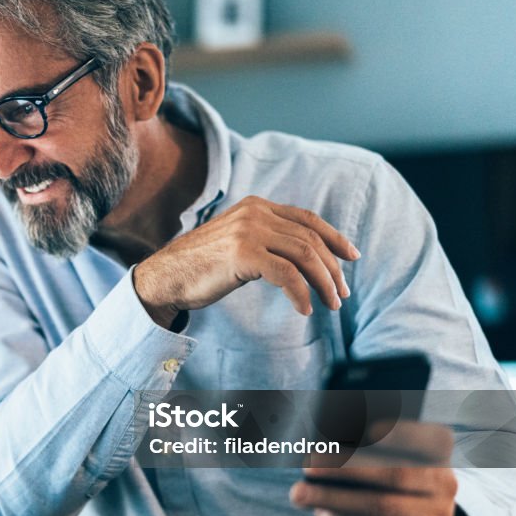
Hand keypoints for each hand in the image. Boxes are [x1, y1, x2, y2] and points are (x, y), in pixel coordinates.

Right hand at [133, 196, 359, 326]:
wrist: (164, 277)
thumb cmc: (199, 267)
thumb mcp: (237, 243)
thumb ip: (265, 240)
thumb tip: (303, 258)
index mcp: (256, 206)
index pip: (307, 219)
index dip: (334, 237)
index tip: (351, 257)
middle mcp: (255, 213)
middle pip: (310, 239)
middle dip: (332, 269)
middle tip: (342, 294)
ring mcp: (248, 231)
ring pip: (304, 255)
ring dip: (324, 282)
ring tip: (331, 304)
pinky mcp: (243, 253)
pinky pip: (286, 274)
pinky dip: (301, 294)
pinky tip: (304, 309)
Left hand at [290, 422, 459, 515]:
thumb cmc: (389, 487)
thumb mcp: (388, 463)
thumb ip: (364, 451)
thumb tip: (320, 448)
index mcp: (438, 455)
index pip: (425, 438)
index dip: (397, 433)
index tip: (365, 429)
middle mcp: (444, 485)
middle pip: (394, 474)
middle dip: (345, 469)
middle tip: (307, 466)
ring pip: (380, 506)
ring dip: (332, 498)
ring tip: (300, 494)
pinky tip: (321, 514)